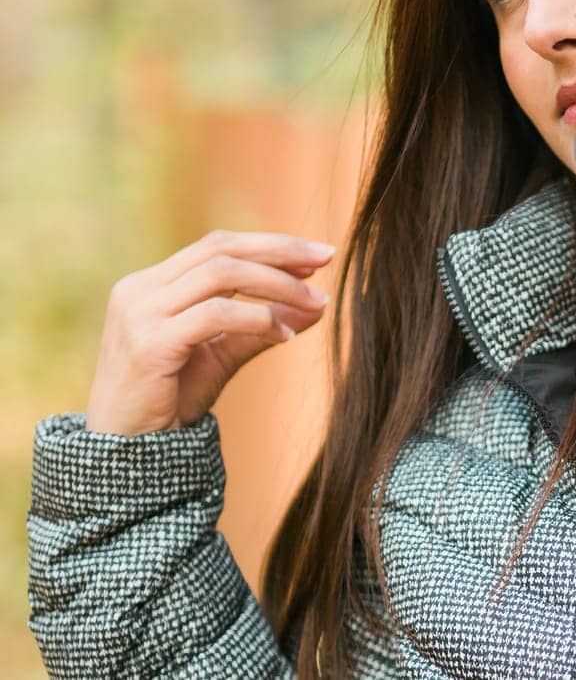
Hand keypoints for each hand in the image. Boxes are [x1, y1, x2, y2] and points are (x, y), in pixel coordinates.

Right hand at [84, 229, 335, 435]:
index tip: (315, 256)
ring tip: (315, 302)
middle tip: (326, 259)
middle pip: (221, 250)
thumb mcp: (222, 354)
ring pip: (222, 275)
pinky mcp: (149, 343)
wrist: (127, 451)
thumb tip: (319, 304)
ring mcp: (139, 314)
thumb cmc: (171, 398)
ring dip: (277, 285)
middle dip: (280, 251)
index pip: (217, 246)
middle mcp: (139, 290)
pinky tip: (286, 336)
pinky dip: (259, 319)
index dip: (269, 246)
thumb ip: (264, 325)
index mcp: (150, 284)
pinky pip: (215, 315)